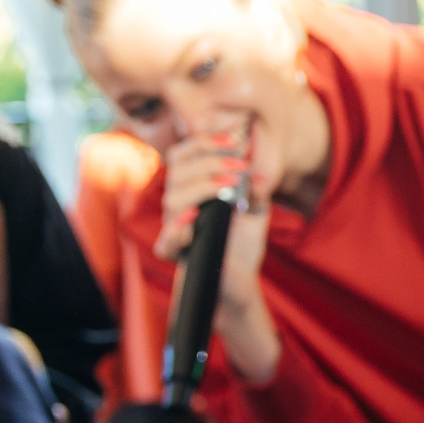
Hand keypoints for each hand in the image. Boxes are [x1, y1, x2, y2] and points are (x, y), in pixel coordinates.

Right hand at [156, 115, 281, 383]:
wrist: (238, 284)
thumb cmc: (241, 244)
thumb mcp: (256, 210)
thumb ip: (255, 189)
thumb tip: (257, 172)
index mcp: (193, 189)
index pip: (183, 155)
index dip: (203, 142)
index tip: (233, 138)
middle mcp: (179, 205)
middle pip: (177, 171)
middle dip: (209, 161)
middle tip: (240, 165)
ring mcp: (176, 230)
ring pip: (172, 199)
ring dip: (202, 187)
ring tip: (229, 185)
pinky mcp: (177, 256)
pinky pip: (166, 242)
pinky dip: (178, 229)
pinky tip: (196, 217)